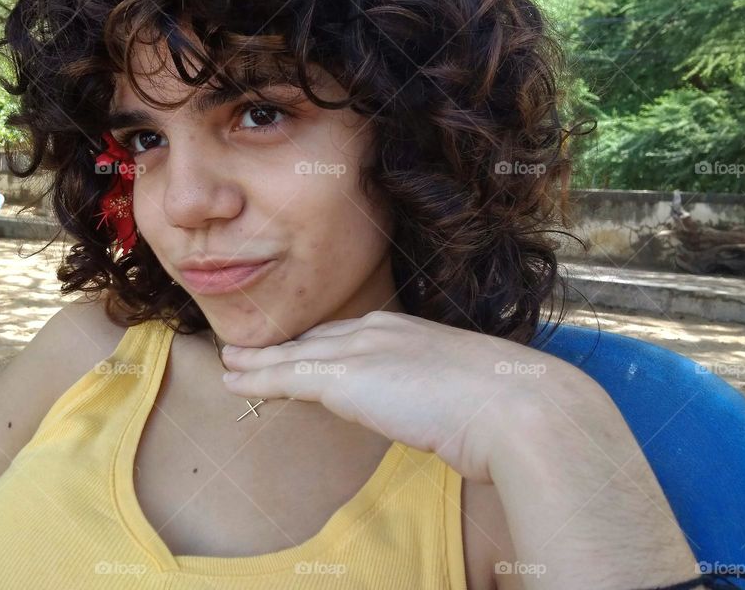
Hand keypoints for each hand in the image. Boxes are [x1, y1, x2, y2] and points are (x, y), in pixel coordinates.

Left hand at [219, 309, 563, 483]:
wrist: (514, 406)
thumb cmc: (506, 407)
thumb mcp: (468, 392)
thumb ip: (440, 393)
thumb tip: (437, 414)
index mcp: (410, 331)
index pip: (352, 336)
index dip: (322, 346)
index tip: (303, 352)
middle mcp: (381, 330)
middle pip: (318, 338)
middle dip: (285, 346)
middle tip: (253, 351)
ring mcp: (361, 349)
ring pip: (295, 354)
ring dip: (257, 361)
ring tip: (231, 363)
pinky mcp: (345, 377)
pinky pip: (287, 376)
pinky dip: (256, 378)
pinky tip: (234, 381)